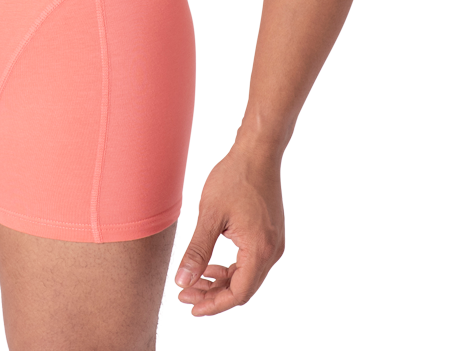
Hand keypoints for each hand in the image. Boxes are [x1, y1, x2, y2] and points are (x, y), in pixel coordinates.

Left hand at [173, 143, 285, 316]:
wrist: (258, 152)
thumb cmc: (235, 177)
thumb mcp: (210, 215)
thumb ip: (197, 251)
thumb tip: (182, 281)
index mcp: (259, 250)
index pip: (238, 294)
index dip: (213, 304)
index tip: (190, 304)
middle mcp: (272, 251)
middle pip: (243, 288)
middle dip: (213, 294)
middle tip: (186, 291)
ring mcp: (274, 243)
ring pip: (247, 276)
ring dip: (222, 281)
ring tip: (195, 279)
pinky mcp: (271, 235)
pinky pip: (252, 262)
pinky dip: (232, 267)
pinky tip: (212, 263)